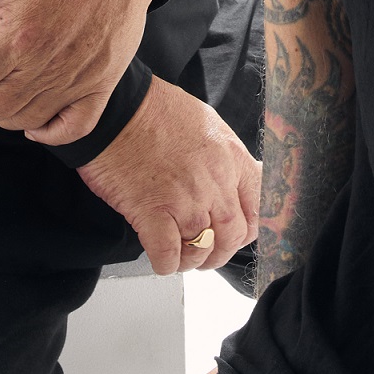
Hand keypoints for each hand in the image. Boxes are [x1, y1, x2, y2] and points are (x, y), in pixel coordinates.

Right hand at [76, 77, 258, 277]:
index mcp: (231, 158)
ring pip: (202, 249)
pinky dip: (166, 264)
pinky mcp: (151, 212)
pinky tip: (161, 259)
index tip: (235, 234)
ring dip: (192, 260)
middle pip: (233, 236)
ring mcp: (184, 199)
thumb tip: (231, 180)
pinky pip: (167, 255)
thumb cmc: (154, 110)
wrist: (115, 109)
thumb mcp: (207, 123)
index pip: (258, 208)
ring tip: (181, 256)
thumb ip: (224, 156)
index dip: (247, 228)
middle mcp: (214, 182)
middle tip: (206, 251)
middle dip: (220, 251)